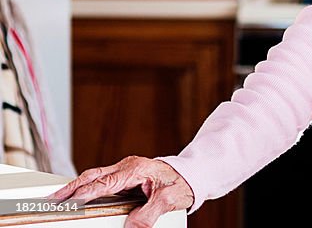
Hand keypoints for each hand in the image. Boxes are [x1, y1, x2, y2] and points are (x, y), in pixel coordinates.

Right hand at [46, 156, 194, 227]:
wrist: (192, 173)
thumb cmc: (182, 183)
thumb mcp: (169, 200)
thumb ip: (149, 214)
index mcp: (136, 169)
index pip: (104, 182)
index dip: (85, 193)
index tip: (68, 203)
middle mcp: (127, 166)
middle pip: (92, 175)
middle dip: (70, 188)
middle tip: (51, 201)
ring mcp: (125, 169)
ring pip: (94, 176)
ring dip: (76, 187)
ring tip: (57, 200)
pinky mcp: (125, 175)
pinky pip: (101, 180)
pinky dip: (87, 187)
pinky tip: (77, 196)